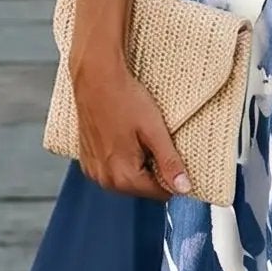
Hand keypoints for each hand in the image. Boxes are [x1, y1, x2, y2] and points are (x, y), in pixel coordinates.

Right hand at [71, 52, 191, 199]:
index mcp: (123, 177)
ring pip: (127, 178)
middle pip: (142, 187)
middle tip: (156, 141)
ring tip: (140, 136)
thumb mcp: (154, 130)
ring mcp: (93, 169)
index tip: (175, 157)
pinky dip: (122, 158)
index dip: (173, 176)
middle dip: (154, 169)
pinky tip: (125, 136)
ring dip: (138, 164)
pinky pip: (112, 168)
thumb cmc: (125, 99)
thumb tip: (184, 188)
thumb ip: (169, 162)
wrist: (96, 77)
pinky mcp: (87, 158)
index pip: (159, 193)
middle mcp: (104, 179)